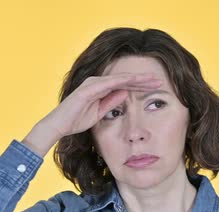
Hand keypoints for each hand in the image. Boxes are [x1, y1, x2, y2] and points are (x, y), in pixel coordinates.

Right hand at [46, 73, 162, 136]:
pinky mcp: (89, 88)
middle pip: (125, 79)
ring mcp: (93, 83)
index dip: (140, 85)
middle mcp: (98, 82)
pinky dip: (123, 81)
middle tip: (159, 81)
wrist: (59, 126)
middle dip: (143, 80)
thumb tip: (126, 94)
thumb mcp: (99, 113)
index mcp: (101, 88)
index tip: (156, 88)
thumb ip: (111, 102)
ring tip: (153, 80)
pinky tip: (135, 80)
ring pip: (120, 78)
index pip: (125, 85)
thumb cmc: (76, 121)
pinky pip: (109, 83)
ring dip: (137, 78)